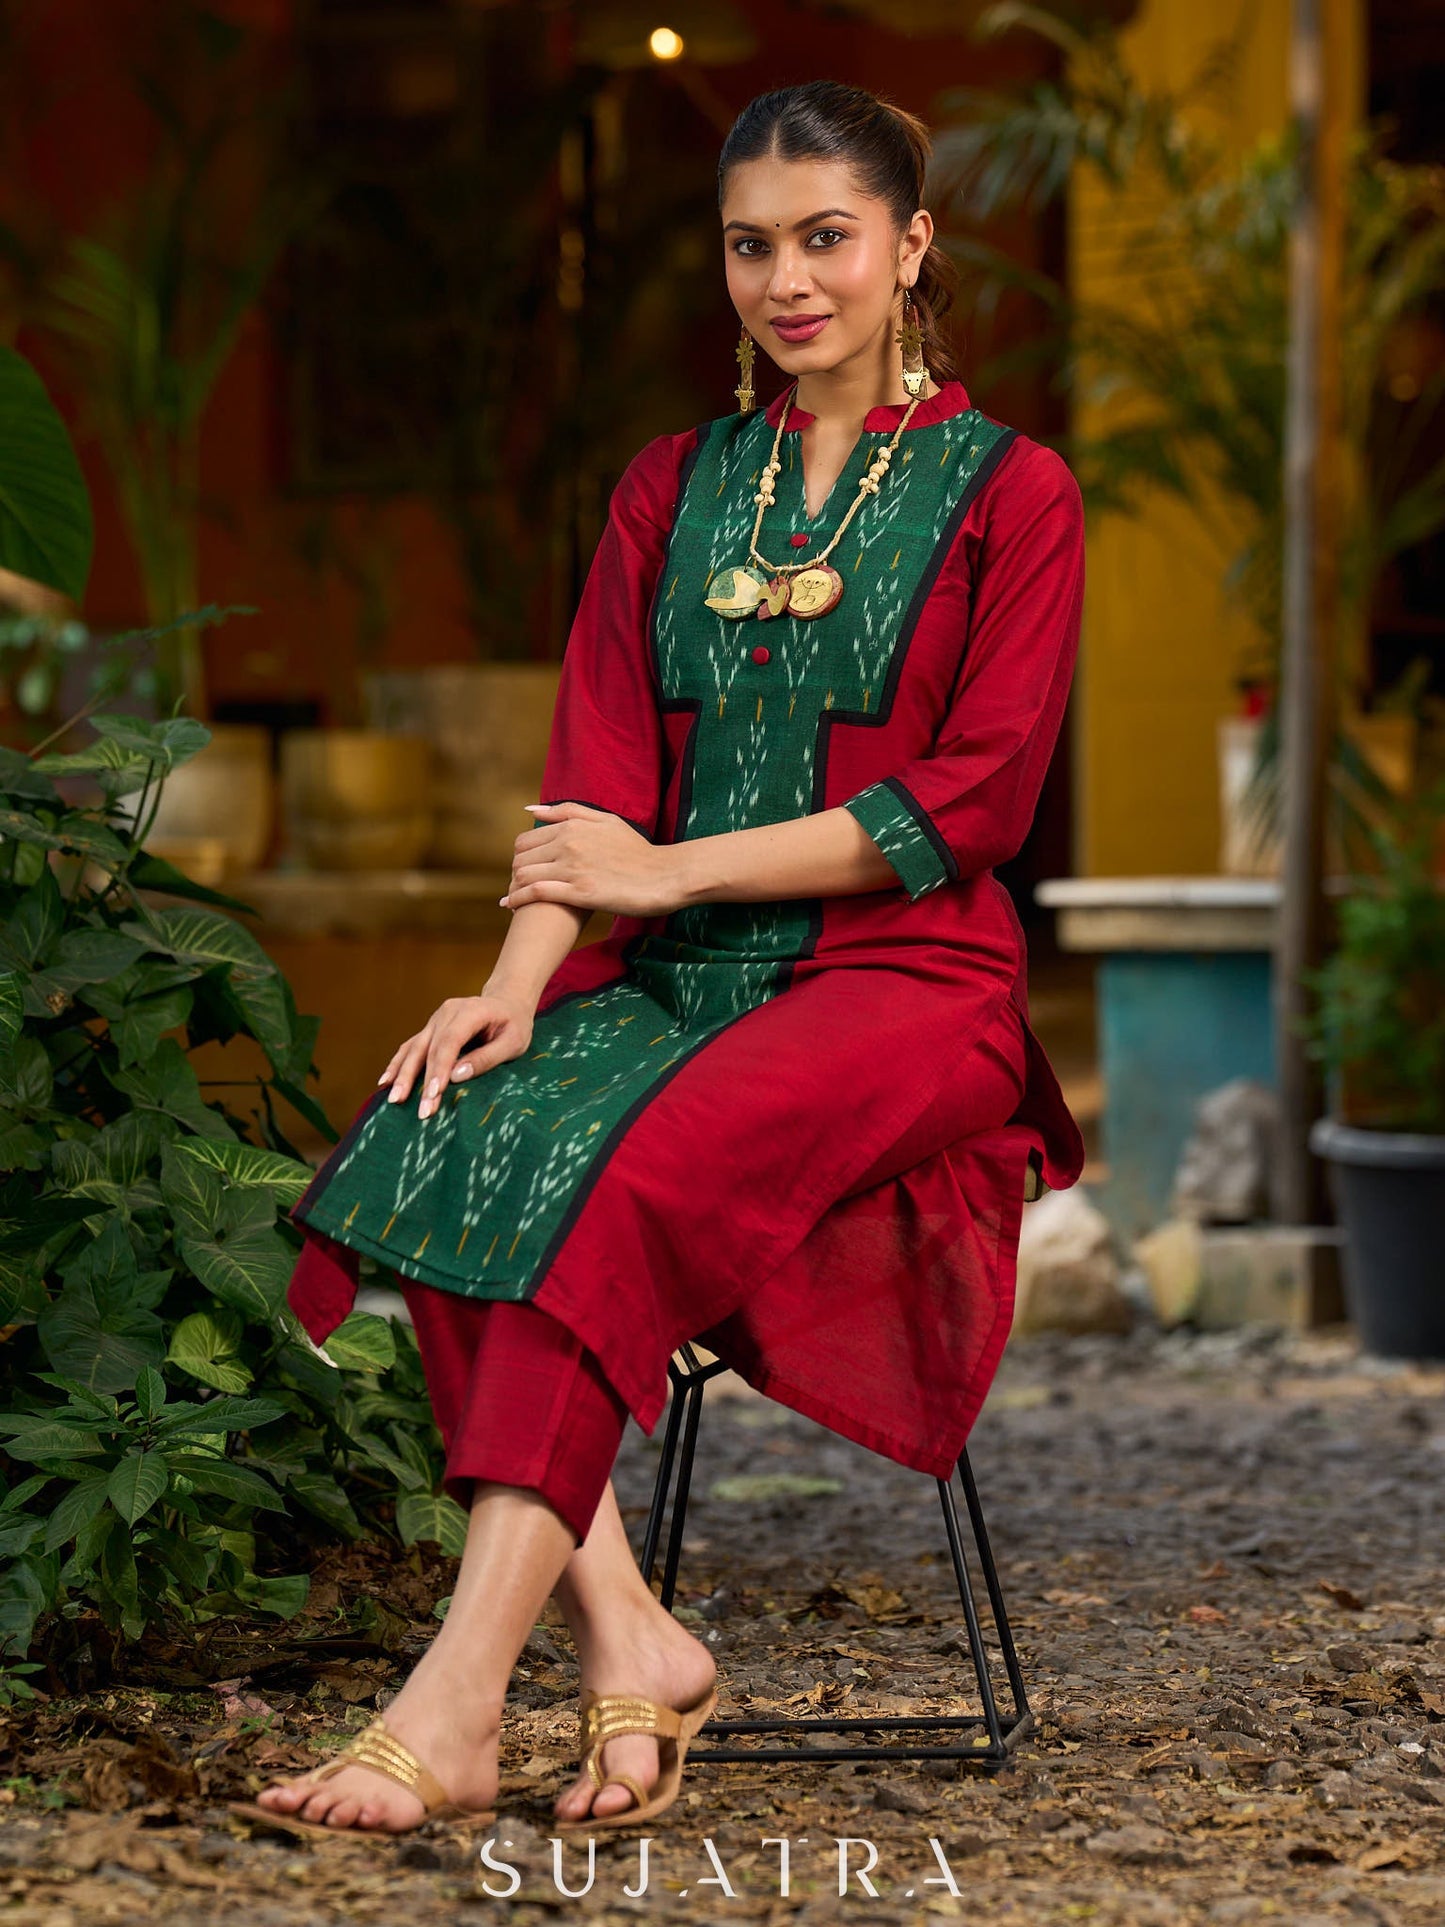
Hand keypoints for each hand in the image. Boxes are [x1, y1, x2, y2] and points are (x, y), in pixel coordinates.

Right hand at [377, 991, 534, 1119]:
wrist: (507, 1002)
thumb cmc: (514, 1024)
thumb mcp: (513, 1042)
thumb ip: (486, 1057)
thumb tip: (457, 1076)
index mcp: (470, 1012)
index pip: (450, 1042)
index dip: (440, 1068)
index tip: (434, 1093)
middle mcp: (447, 1012)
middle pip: (429, 1048)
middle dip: (421, 1081)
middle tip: (421, 1110)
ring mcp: (435, 1020)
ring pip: (414, 1048)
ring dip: (403, 1075)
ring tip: (394, 1099)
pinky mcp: (430, 1029)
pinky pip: (410, 1047)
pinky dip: (397, 1064)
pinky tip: (385, 1082)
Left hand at [501, 801, 681, 917]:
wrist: (665, 875)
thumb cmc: (637, 850)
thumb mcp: (605, 821)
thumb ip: (567, 812)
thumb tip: (529, 810)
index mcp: (572, 827)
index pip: (525, 841)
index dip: (519, 858)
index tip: (523, 870)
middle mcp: (569, 845)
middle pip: (520, 859)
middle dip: (514, 874)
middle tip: (516, 887)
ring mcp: (574, 869)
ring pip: (524, 875)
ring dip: (513, 887)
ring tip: (513, 898)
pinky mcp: (580, 893)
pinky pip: (537, 893)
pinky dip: (518, 899)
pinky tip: (511, 906)